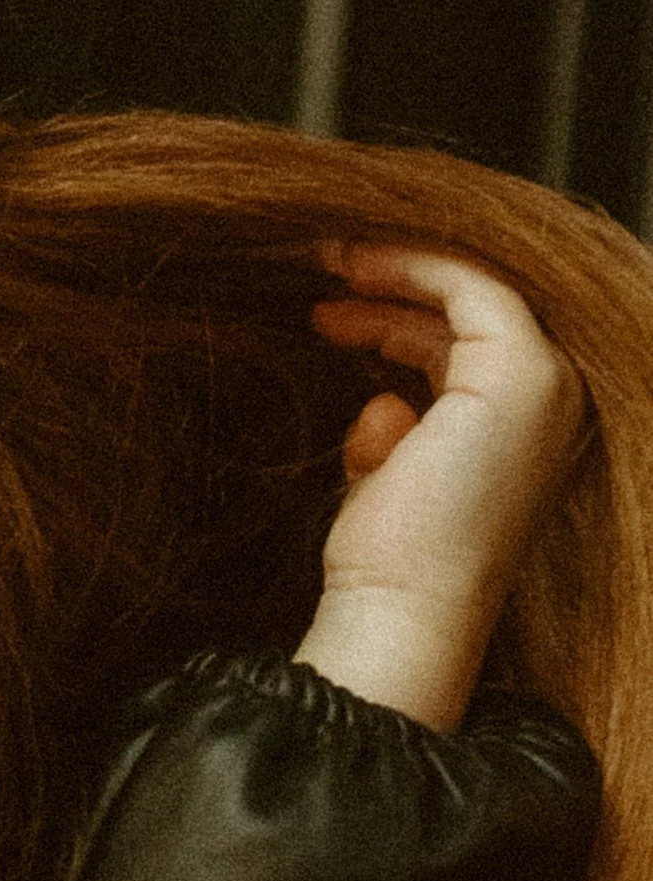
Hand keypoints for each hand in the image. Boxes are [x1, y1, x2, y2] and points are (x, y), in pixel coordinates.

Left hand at [294, 244, 586, 730]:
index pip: (468, 344)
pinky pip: (468, 285)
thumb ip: (391, 436)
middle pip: (472, 312)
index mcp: (526, 429)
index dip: (404, 313)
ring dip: (396, 271)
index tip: (337, 303)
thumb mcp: (386, 480)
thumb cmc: (389, 568)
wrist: (402, 612)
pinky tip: (357, 272)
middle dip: (397, 284)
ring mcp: (545, 385)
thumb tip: (380, 407)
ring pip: (473, 290)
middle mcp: (553, 403)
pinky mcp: (521, 373)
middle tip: (328, 272)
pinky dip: (412, 268)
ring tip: (328, 270)